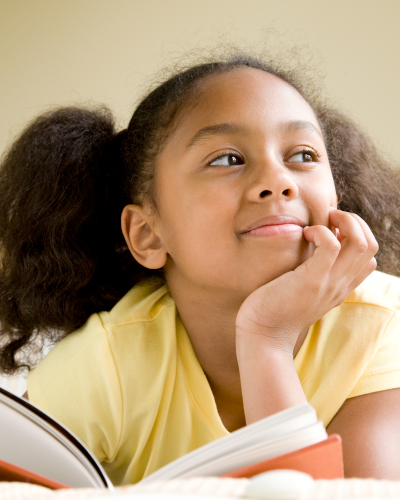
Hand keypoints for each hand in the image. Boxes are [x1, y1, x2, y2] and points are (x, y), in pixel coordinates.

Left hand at [236, 209, 377, 353]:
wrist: (263, 335)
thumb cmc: (275, 309)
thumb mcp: (302, 291)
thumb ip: (313, 274)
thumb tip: (311, 248)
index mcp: (340, 288)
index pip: (369, 257)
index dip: (357, 235)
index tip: (332, 229)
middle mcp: (340, 286)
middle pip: (370, 245)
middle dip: (354, 221)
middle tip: (329, 218)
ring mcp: (329, 284)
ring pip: (360, 243)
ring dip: (343, 221)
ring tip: (321, 223)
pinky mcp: (312, 280)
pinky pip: (331, 246)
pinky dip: (321, 231)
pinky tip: (306, 234)